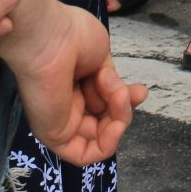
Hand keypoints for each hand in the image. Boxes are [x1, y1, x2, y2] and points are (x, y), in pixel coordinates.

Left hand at [0, 0, 147, 166]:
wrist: (50, 38)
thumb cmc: (73, 36)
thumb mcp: (103, 59)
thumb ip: (113, 84)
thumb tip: (127, 97)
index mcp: (78, 84)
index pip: (106, 104)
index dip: (125, 101)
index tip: (140, 91)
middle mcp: (70, 105)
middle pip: (106, 121)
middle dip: (124, 109)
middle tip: (126, 93)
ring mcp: (62, 121)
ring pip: (101, 137)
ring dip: (119, 120)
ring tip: (119, 98)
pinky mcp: (55, 136)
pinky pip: (85, 154)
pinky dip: (107, 145)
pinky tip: (115, 127)